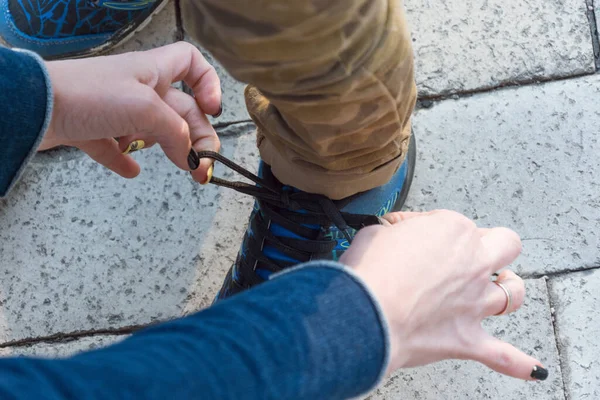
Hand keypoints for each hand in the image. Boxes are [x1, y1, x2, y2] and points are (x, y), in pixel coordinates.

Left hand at [41, 42, 220, 182]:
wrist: (33, 107)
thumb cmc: (91, 96)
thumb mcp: (145, 109)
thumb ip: (176, 132)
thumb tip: (191, 156)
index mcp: (153, 72)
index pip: (191, 62)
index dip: (208, 84)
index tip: (213, 110)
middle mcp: (137, 87)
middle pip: (180, 109)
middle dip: (196, 137)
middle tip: (202, 168)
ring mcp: (114, 109)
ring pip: (151, 129)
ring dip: (163, 146)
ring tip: (172, 165)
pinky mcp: (92, 130)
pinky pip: (116, 146)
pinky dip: (126, 159)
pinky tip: (131, 169)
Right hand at [341, 210, 546, 380]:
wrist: (367, 313)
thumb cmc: (370, 272)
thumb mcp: (375, 233)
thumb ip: (394, 230)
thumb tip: (395, 232)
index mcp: (452, 231)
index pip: (453, 221)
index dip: (433, 228)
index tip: (415, 236)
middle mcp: (472, 264)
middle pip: (505, 245)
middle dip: (493, 246)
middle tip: (473, 252)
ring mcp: (475, 302)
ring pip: (513, 294)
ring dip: (509, 289)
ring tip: (502, 286)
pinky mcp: (468, 338)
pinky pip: (504, 355)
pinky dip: (519, 363)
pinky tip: (534, 369)